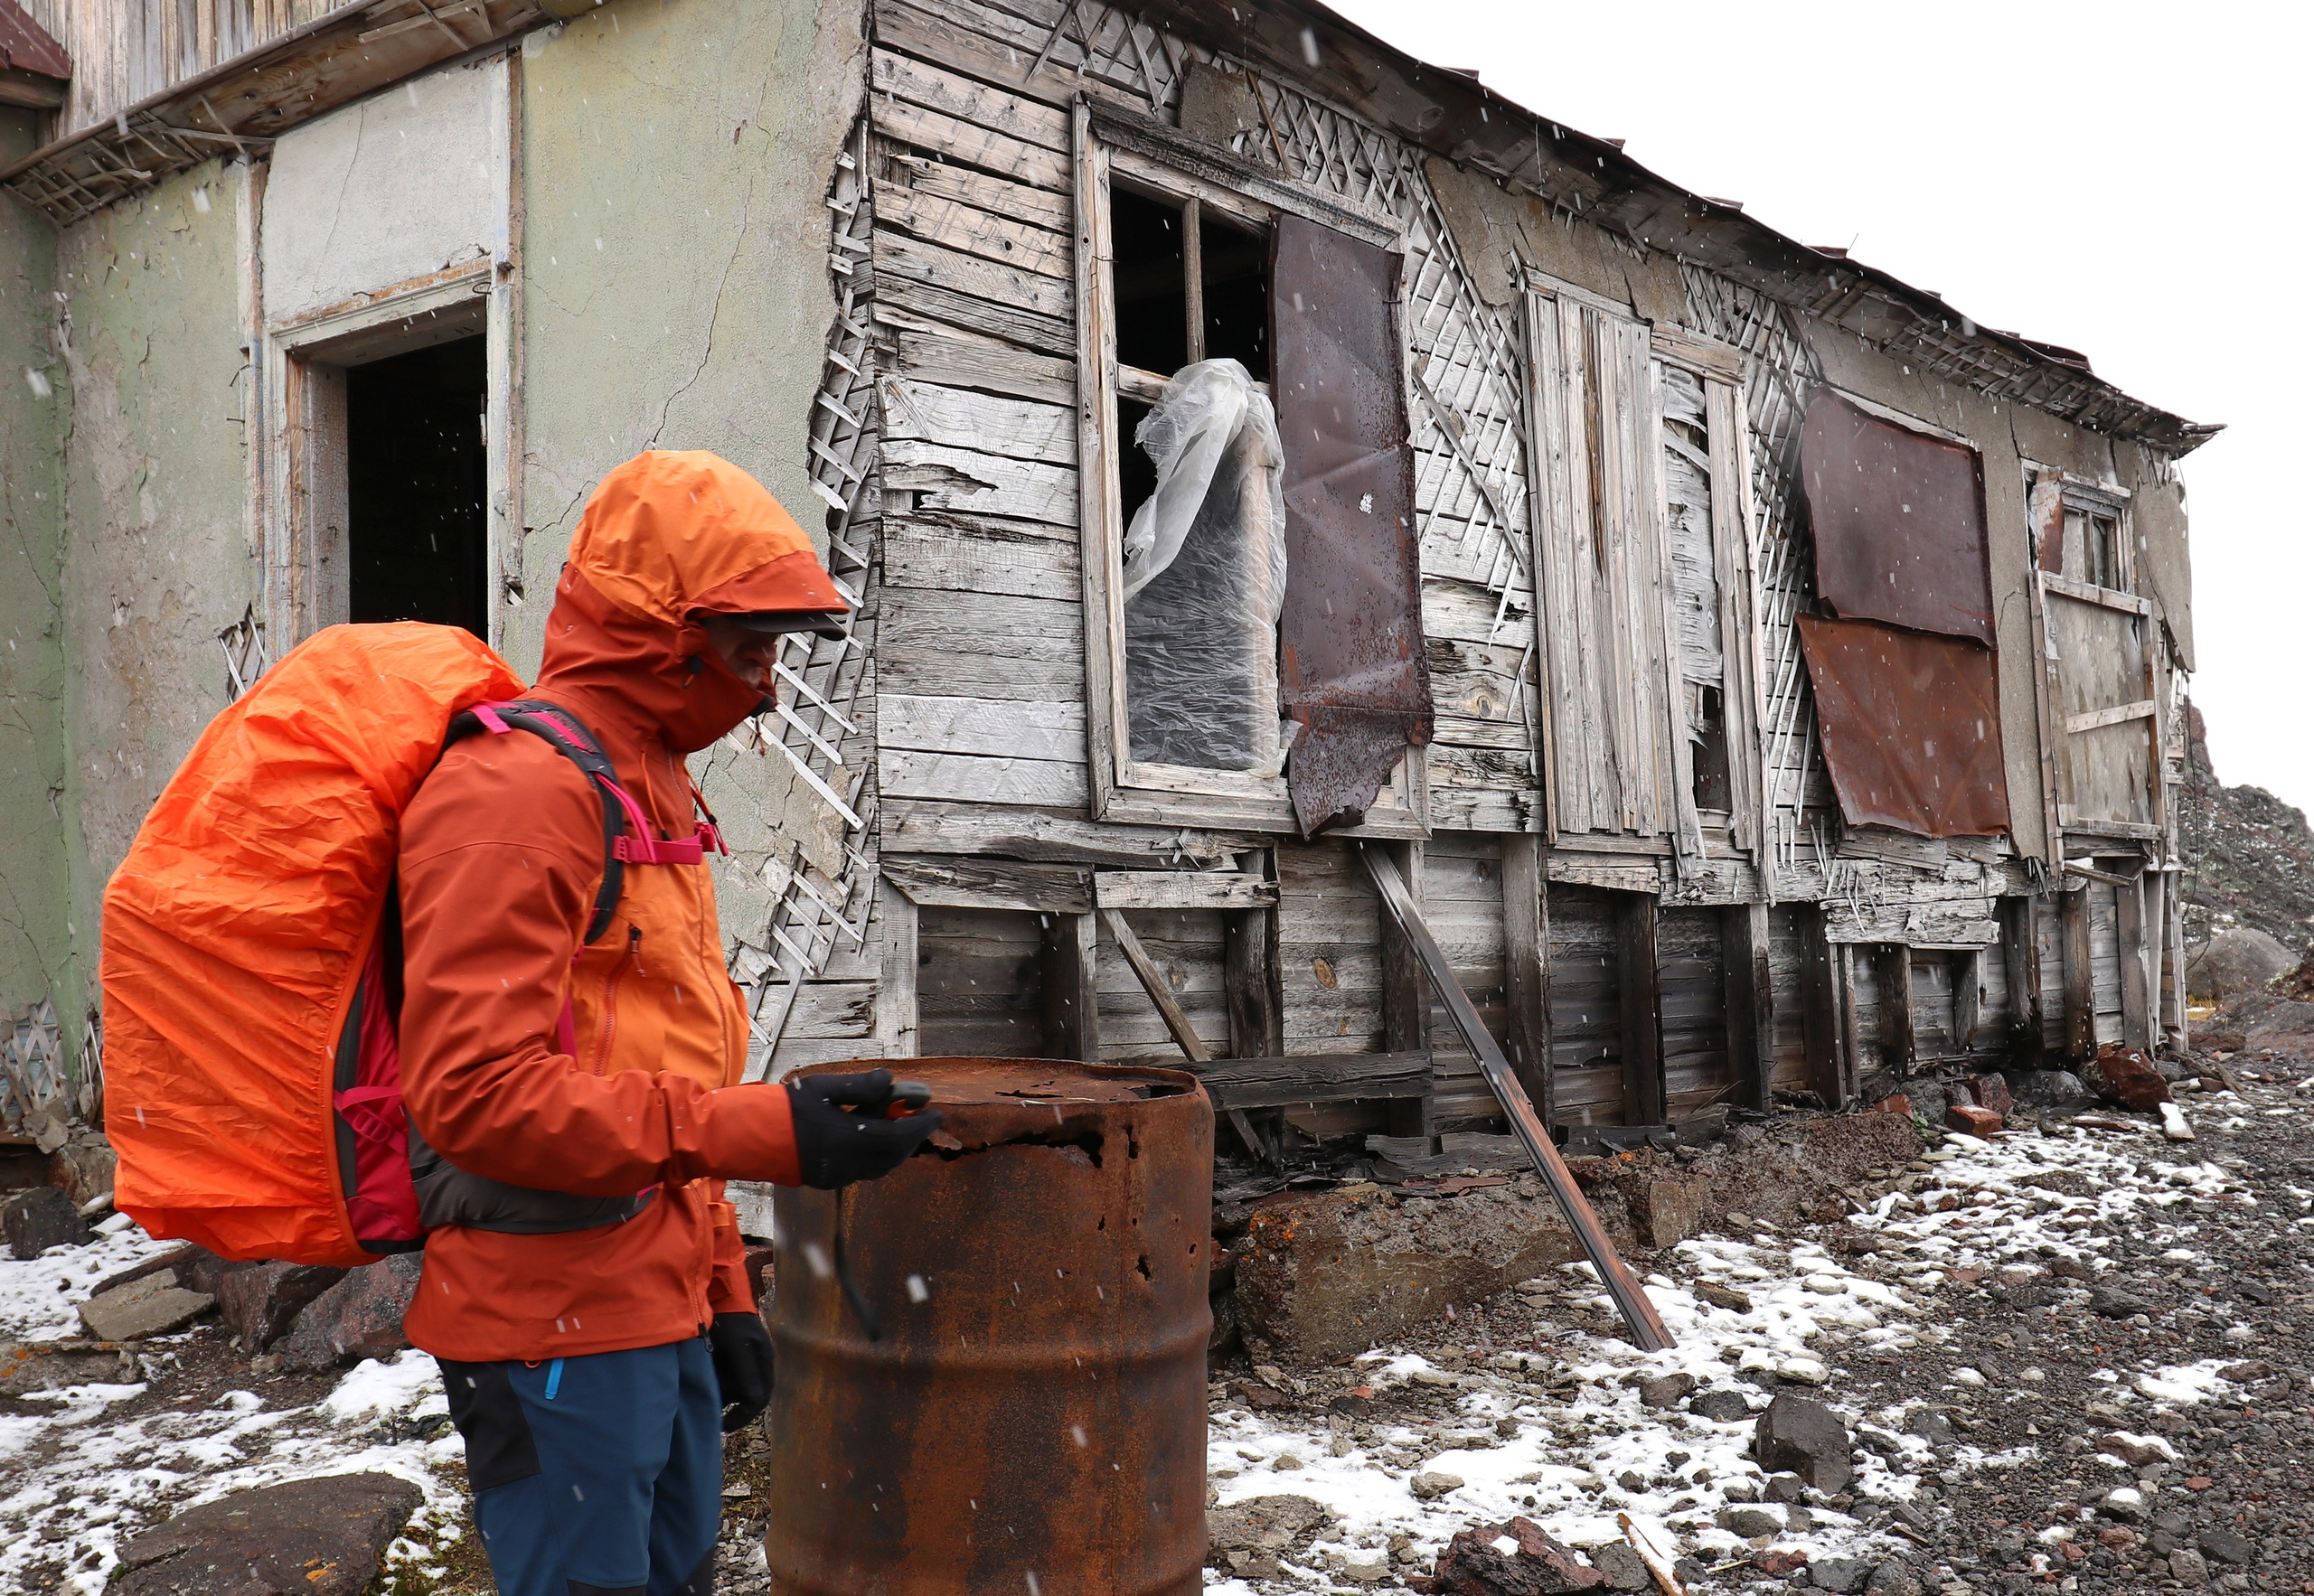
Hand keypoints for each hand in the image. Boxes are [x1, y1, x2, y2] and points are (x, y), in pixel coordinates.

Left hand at [707, 1311, 773, 1432]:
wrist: (717, 1295)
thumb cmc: (731, 1320)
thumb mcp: (739, 1347)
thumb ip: (747, 1373)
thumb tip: (755, 1401)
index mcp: (763, 1361)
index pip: (760, 1398)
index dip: (743, 1415)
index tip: (724, 1425)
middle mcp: (754, 1364)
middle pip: (745, 1396)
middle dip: (729, 1405)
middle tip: (710, 1410)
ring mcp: (741, 1361)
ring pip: (733, 1388)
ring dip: (720, 1393)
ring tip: (703, 1390)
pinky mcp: (728, 1357)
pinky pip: (723, 1378)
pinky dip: (714, 1383)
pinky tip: (702, 1379)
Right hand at [785, 1068, 943, 1189]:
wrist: (753, 1136)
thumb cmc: (788, 1107)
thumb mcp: (823, 1088)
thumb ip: (859, 1085)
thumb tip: (890, 1080)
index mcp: (847, 1139)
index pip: (896, 1137)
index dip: (919, 1126)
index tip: (936, 1114)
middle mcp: (846, 1163)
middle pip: (893, 1156)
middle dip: (911, 1138)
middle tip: (921, 1121)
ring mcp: (837, 1176)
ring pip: (880, 1167)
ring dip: (896, 1149)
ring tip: (900, 1127)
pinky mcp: (828, 1181)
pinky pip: (864, 1171)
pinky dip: (878, 1156)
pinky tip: (874, 1139)